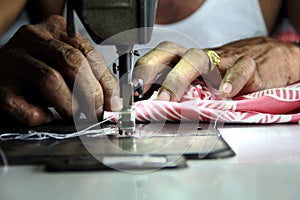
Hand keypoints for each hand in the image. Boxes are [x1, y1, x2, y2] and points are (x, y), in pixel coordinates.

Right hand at [0, 15, 121, 125]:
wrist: (2, 69)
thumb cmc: (39, 66)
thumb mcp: (65, 62)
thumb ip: (88, 76)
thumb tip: (112, 102)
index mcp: (56, 30)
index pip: (89, 53)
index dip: (105, 82)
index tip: (112, 103)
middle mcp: (34, 39)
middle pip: (72, 62)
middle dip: (91, 93)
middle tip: (96, 112)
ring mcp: (15, 60)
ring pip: (51, 80)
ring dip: (69, 105)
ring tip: (74, 115)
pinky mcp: (1, 84)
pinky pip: (23, 104)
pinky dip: (39, 115)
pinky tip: (46, 116)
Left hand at [134, 37, 299, 100]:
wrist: (268, 58)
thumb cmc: (230, 73)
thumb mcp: (203, 83)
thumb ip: (184, 94)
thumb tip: (154, 111)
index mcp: (187, 62)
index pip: (158, 59)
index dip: (142, 72)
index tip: (130, 92)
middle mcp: (200, 58)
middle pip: (171, 54)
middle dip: (152, 72)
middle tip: (142, 95)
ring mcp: (224, 58)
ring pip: (198, 58)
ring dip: (179, 78)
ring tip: (168, 99)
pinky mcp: (252, 63)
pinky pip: (240, 67)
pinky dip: (231, 79)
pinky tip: (224, 93)